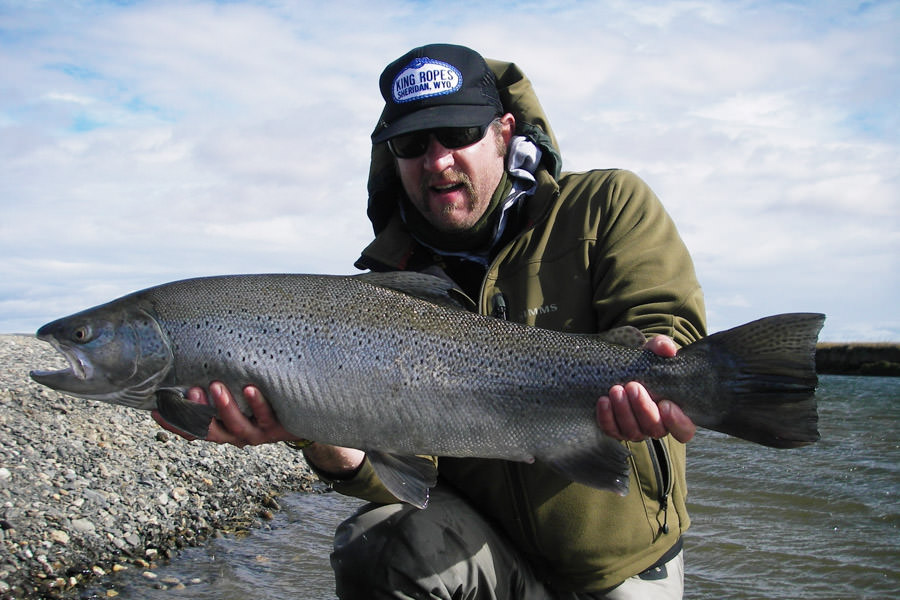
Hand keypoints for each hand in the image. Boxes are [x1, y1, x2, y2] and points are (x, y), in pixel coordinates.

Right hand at [151, 382, 298, 447]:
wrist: (302, 416)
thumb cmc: (262, 400)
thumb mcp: (238, 394)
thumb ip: (216, 383)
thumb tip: (191, 356)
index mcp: (221, 429)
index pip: (191, 430)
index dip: (173, 423)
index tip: (156, 409)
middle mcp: (235, 434)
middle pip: (211, 430)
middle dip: (198, 411)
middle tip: (192, 389)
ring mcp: (255, 433)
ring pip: (236, 426)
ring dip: (224, 406)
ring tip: (216, 386)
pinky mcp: (276, 428)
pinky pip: (266, 417)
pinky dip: (257, 403)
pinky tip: (249, 388)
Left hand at [595, 335, 695, 442]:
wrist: (623, 368)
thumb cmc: (647, 363)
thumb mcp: (655, 352)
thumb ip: (663, 347)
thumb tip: (667, 349)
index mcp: (676, 412)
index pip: (684, 430)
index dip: (677, 422)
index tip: (665, 404)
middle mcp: (658, 425)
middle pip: (654, 428)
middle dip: (643, 408)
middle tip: (633, 386)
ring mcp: (637, 429)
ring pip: (633, 431)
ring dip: (623, 411)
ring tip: (616, 390)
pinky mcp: (617, 429)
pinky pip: (611, 430)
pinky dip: (606, 417)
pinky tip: (603, 401)